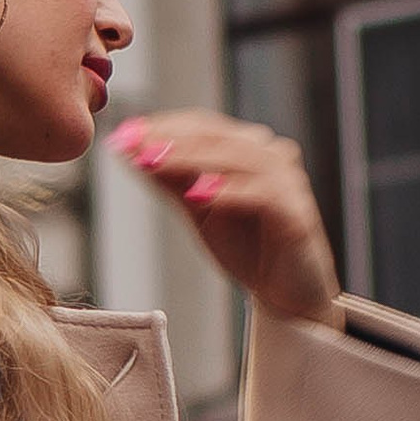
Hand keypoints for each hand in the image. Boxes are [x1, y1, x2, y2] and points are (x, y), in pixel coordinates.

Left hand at [108, 110, 340, 327]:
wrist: (286, 294)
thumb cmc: (248, 249)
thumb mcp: (198, 210)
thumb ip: (171, 181)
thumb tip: (132, 152)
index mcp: (249, 149)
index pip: (204, 126)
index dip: (162, 127)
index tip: (123, 134)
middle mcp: (272, 156)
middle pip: (217, 137)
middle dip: (170, 140)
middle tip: (133, 145)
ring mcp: (287, 182)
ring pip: (237, 158)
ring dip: (192, 159)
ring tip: (155, 162)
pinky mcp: (296, 212)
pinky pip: (261, 194)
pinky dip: (228, 192)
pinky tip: (198, 195)